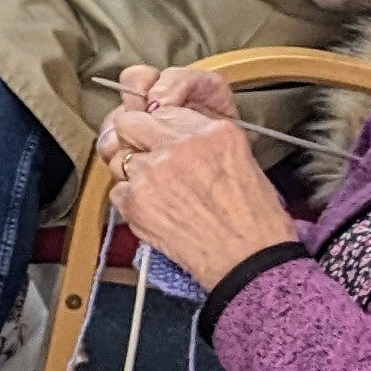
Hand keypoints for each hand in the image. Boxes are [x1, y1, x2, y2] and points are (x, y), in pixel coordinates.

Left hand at [100, 66, 299, 291]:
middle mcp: (180, 145)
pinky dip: (130, 200)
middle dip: (134, 137)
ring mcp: (154, 172)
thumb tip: (169, 130)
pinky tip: (156, 211)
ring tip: (159, 192)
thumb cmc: (252, 220)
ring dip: (133, 172)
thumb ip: (201, 138)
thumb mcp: (241, 160)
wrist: (248, 261)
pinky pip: (118, 189)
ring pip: (120, 157)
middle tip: (148, 157)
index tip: (158, 136)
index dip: (157, 125)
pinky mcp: (136, 201)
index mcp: (210, 131)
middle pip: (129, 122)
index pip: (161, 109)